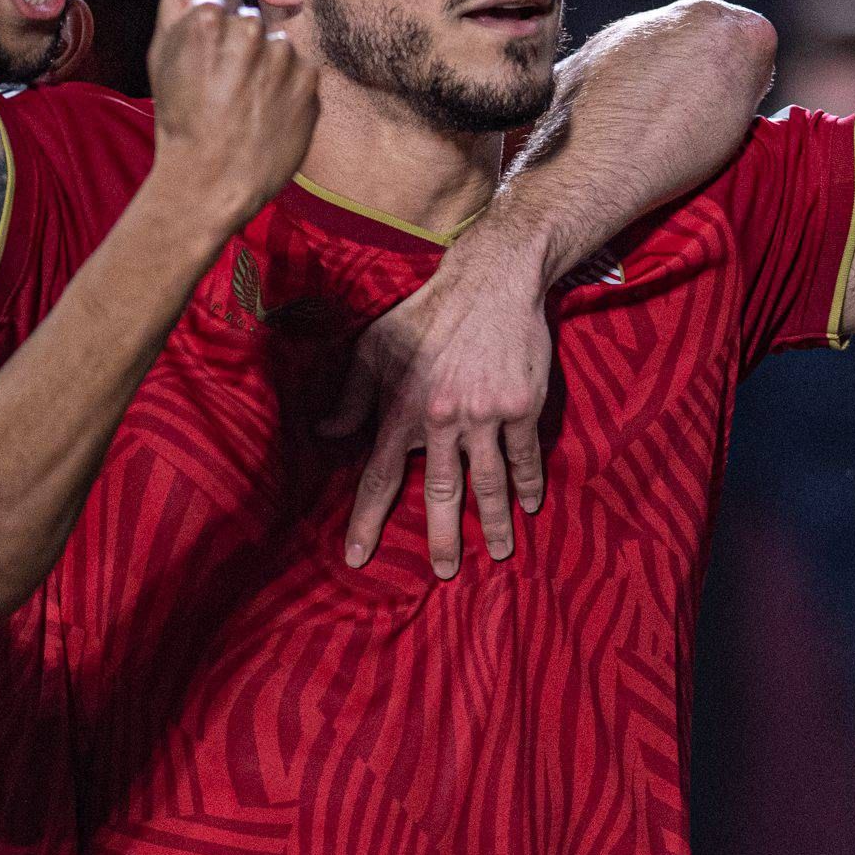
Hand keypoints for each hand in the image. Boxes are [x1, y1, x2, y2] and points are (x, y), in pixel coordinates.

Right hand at [144, 0, 316, 231]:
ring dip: (267, 67)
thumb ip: (175, 6)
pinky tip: (267, 113)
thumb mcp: (159, 58)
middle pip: (250, 21)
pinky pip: (300, 73)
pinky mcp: (311, 84)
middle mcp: (251, 31)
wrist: (212, 181)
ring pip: (277, 47)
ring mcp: (285, 58)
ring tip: (246, 103)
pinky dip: (288, 89)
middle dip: (240, 44)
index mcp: (209, 18)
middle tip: (225, 84)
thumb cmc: (181, 121)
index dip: (216, 17)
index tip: (212, 45)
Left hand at [325, 246, 553, 576]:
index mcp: (402, 409)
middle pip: (441, 494)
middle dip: (442, 539)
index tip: (358, 558)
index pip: (380, 477)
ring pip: (488, 483)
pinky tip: (529, 506)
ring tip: (500, 553)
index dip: (367, 521)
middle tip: (444, 574)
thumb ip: (350, 394)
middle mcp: (442, 420)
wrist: (493, 279)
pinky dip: (527, 484)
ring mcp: (485, 416)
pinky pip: (524, 456)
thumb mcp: (375, 344)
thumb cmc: (427, 311)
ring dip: (494, 522)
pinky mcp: (522, 406)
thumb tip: (325, 433)